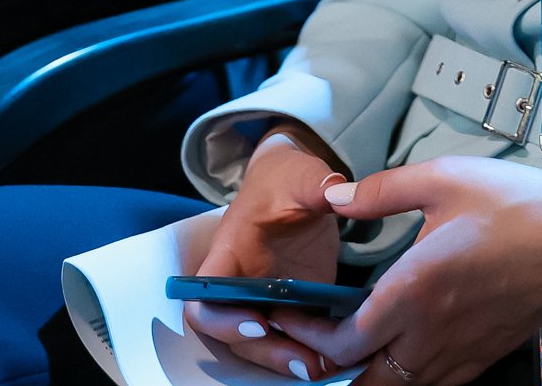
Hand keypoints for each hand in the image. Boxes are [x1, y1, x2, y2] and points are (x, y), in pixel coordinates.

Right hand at [185, 131, 349, 377]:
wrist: (296, 184)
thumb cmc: (286, 179)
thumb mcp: (302, 176)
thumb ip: (316, 185)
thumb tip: (337, 191)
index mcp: (229, 255)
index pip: (204, 299)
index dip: (222, 320)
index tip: (259, 324)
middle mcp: (241, 284)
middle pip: (235, 335)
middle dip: (265, 353)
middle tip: (304, 363)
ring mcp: (267, 298)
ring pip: (263, 343)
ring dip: (286, 360)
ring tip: (321, 368)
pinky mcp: (296, 304)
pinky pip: (292, 337)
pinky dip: (308, 351)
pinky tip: (336, 359)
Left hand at [308, 158, 541, 385]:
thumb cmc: (517, 205)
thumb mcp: (442, 179)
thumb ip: (380, 191)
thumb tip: (335, 197)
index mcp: (413, 292)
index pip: (343, 342)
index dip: (306, 337)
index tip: (289, 317)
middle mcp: (431, 334)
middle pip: (364, 381)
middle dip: (329, 368)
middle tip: (312, 339)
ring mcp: (460, 352)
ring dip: (367, 375)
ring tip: (350, 348)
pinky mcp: (484, 356)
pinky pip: (433, 384)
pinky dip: (406, 377)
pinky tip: (401, 351)